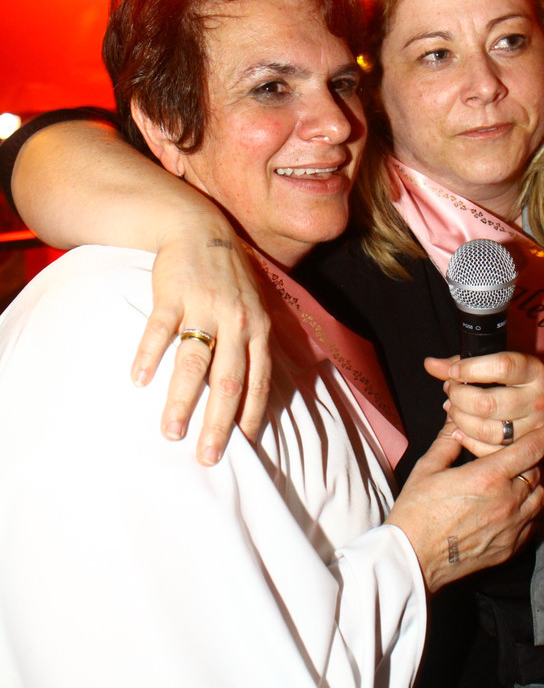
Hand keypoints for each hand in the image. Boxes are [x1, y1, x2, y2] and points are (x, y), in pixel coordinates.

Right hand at [131, 213, 271, 463]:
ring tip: (170, 432)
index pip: (258, 380)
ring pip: (194, 361)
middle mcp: (236, 321)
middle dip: (218, 422)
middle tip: (207, 457)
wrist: (200, 230)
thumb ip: (251, 348)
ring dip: (181, 400)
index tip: (243, 448)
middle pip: (229, 380)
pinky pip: (160, 329)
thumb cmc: (228, 279)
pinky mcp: (173, 294)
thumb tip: (249, 399)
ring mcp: (204, 307)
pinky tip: (140, 379)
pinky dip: (149, 355)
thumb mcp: (252, 309)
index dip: (252, 415)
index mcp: (257, 329)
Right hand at [386, 414, 543, 592]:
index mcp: (488, 477)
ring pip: (542, 498)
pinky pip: (534, 524)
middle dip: (533, 458)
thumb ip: (447, 440)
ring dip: (535, 484)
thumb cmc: (416, 511)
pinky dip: (531, 510)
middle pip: (538, 472)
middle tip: (520, 452)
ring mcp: (512, 528)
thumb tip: (456, 420)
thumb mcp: (428, 468)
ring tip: (518, 478)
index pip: (531, 449)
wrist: (413, 558)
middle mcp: (507, 501)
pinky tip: (514, 506)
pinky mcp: (510, 548)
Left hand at [425, 352, 543, 457]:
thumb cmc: (515, 376)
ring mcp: (533, 427)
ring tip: (452, 409)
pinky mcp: (524, 447)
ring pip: (487, 430)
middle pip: (488, 403)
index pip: (501, 367)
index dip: (471, 369)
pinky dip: (468, 440)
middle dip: (460, 397)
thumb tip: (431, 364)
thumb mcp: (496, 361)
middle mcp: (536, 400)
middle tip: (451, 392)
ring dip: (460, 420)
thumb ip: (463, 363)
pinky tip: (458, 429)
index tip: (454, 371)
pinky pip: (490, 450)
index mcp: (533, 371)